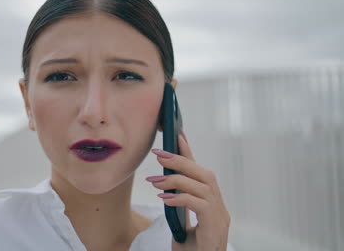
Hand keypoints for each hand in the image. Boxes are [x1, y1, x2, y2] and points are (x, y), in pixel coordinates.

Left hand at [146, 131, 230, 250]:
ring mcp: (219, 215)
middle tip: (159, 154)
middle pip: (204, 174)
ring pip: (202, 186)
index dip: (189, 152)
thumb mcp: (181, 219)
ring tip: (154, 180)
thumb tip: (162, 180)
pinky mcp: (214, 226)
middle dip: (181, 160)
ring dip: (176, 179)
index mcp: (211, 201)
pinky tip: (164, 197)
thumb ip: (178, 200)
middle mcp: (219, 205)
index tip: (177, 134)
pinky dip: (180, 197)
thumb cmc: (190, 246)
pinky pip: (199, 204)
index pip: (200, 171)